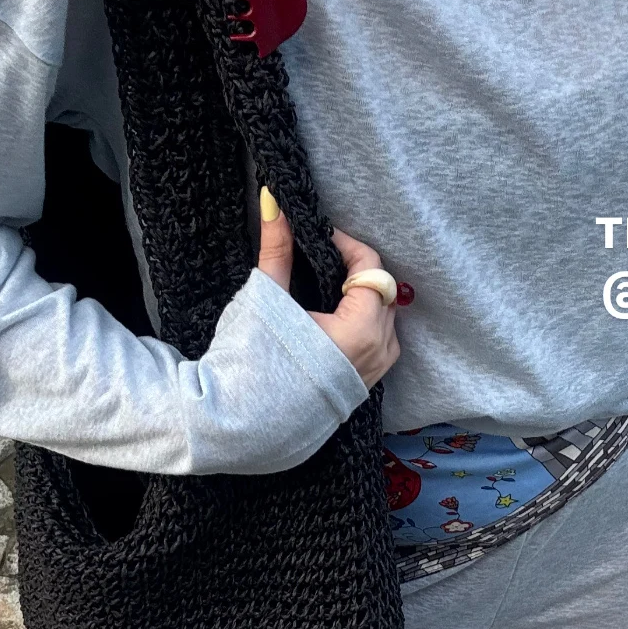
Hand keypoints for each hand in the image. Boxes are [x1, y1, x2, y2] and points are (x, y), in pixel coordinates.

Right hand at [257, 190, 400, 389]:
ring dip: (364, 298)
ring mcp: (375, 370)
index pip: (371, 268)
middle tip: (324, 260)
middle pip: (383, 292)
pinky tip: (334, 319)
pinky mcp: (367, 384)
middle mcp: (377, 351)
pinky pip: (381, 341)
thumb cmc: (250, 363)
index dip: (347, 245)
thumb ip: (277, 250)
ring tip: (328, 289)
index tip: (322, 237)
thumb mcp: (265, 299)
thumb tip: (274, 203)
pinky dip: (365, 323)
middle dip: (357, 271)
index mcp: (359, 329)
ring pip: (385, 317)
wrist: (241, 425)